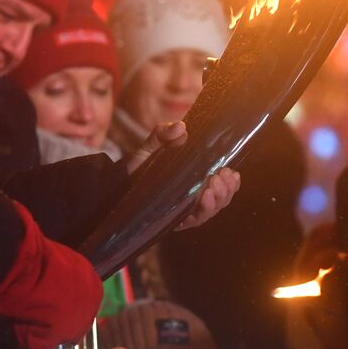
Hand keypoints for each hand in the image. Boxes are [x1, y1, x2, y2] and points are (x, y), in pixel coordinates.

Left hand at [126, 121, 241, 230]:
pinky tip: (204, 198)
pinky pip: (192, 220)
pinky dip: (202, 211)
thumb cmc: (137, 166)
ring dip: (217, 200)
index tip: (233, 173)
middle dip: (226, 191)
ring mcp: (182, 211)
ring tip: (213, 187)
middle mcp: (191, 198)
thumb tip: (181, 127)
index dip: (231, 183)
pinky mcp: (172, 221)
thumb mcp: (151, 146)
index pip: (220, 185)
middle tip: (222, 177)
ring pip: (209, 211)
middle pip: (219, 199)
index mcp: (194, 181)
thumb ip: (163, 134)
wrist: (114, 185)